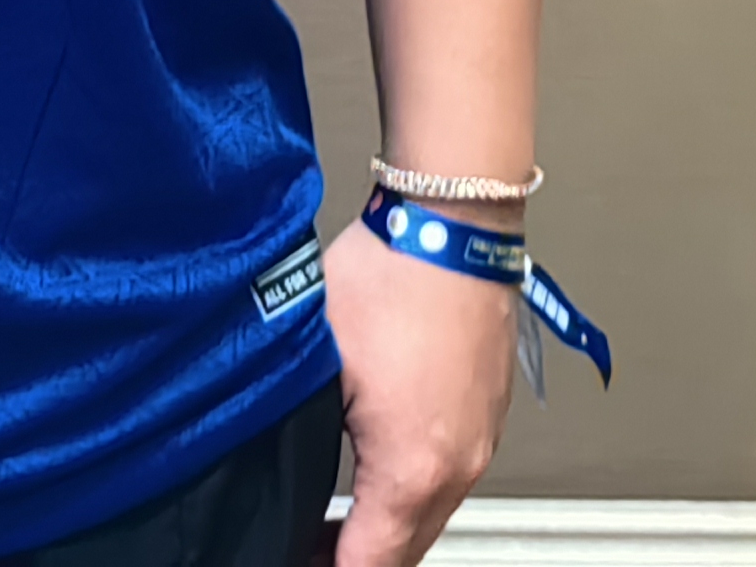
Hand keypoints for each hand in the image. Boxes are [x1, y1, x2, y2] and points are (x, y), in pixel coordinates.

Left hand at [323, 216, 518, 566]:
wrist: (455, 222)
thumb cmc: (393, 274)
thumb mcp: (316, 359)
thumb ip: (294, 425)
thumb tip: (267, 457)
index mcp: (412, 468)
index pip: (369, 565)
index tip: (295, 559)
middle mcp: (458, 467)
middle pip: (406, 552)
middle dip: (357, 558)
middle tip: (308, 547)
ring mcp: (481, 443)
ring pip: (431, 516)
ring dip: (388, 527)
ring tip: (338, 519)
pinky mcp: (487, 415)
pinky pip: (451, 478)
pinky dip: (416, 490)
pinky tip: (380, 470)